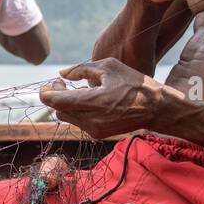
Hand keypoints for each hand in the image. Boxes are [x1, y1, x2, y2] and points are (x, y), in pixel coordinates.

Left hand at [37, 59, 163, 138]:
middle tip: (65, 83)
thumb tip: (62, 74)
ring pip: (66, 117)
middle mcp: (91, 120)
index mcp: (94, 102)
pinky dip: (78, 111)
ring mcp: (94, 130)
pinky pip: (78, 122)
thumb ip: (81, 69)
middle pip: (58, 110)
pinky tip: (91, 102)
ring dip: (67, 104)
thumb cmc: (134, 83)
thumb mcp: (109, 67)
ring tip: (80, 91)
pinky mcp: (98, 135)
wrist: (156, 108)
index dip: (47, 91)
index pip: (56, 101)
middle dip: (56, 96)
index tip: (52, 82)